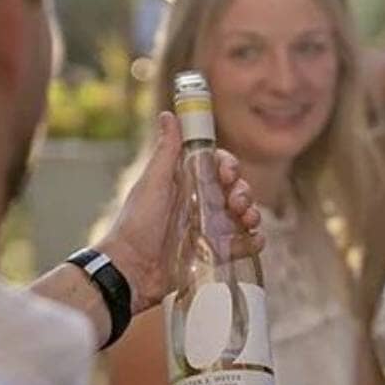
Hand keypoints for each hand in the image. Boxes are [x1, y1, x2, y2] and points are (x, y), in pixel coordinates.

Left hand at [94, 112, 262, 313]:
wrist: (131, 270)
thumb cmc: (136, 224)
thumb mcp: (152, 183)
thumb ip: (166, 151)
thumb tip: (168, 114)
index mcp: (188, 183)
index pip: (219, 167)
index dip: (228, 167)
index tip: (227, 174)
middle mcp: (202, 204)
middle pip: (236, 190)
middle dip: (244, 192)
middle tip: (237, 202)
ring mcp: (210, 230)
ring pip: (244, 215)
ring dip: (252, 214)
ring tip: (247, 220)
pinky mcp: (216, 255)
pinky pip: (244, 245)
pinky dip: (253, 242)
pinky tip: (252, 241)